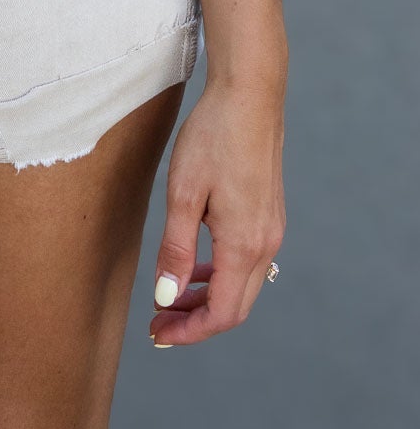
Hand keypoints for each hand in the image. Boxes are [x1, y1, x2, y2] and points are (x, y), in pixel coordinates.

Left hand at [148, 74, 285, 347]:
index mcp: (244, 245)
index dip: (189, 332)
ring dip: (208, 297)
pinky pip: (246, 261)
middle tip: (159, 323)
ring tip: (171, 297)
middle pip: (235, 307)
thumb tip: (167, 297)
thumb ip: (176, 250)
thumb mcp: (184, 193)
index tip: (158, 334)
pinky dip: (220, 273)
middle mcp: (265, 244)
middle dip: (196, 320)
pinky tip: (196, 264)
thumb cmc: (213, 137)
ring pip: (242, 285)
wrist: (250, 94)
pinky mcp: (269, 214)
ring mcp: (271, 229)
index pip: (221, 313)